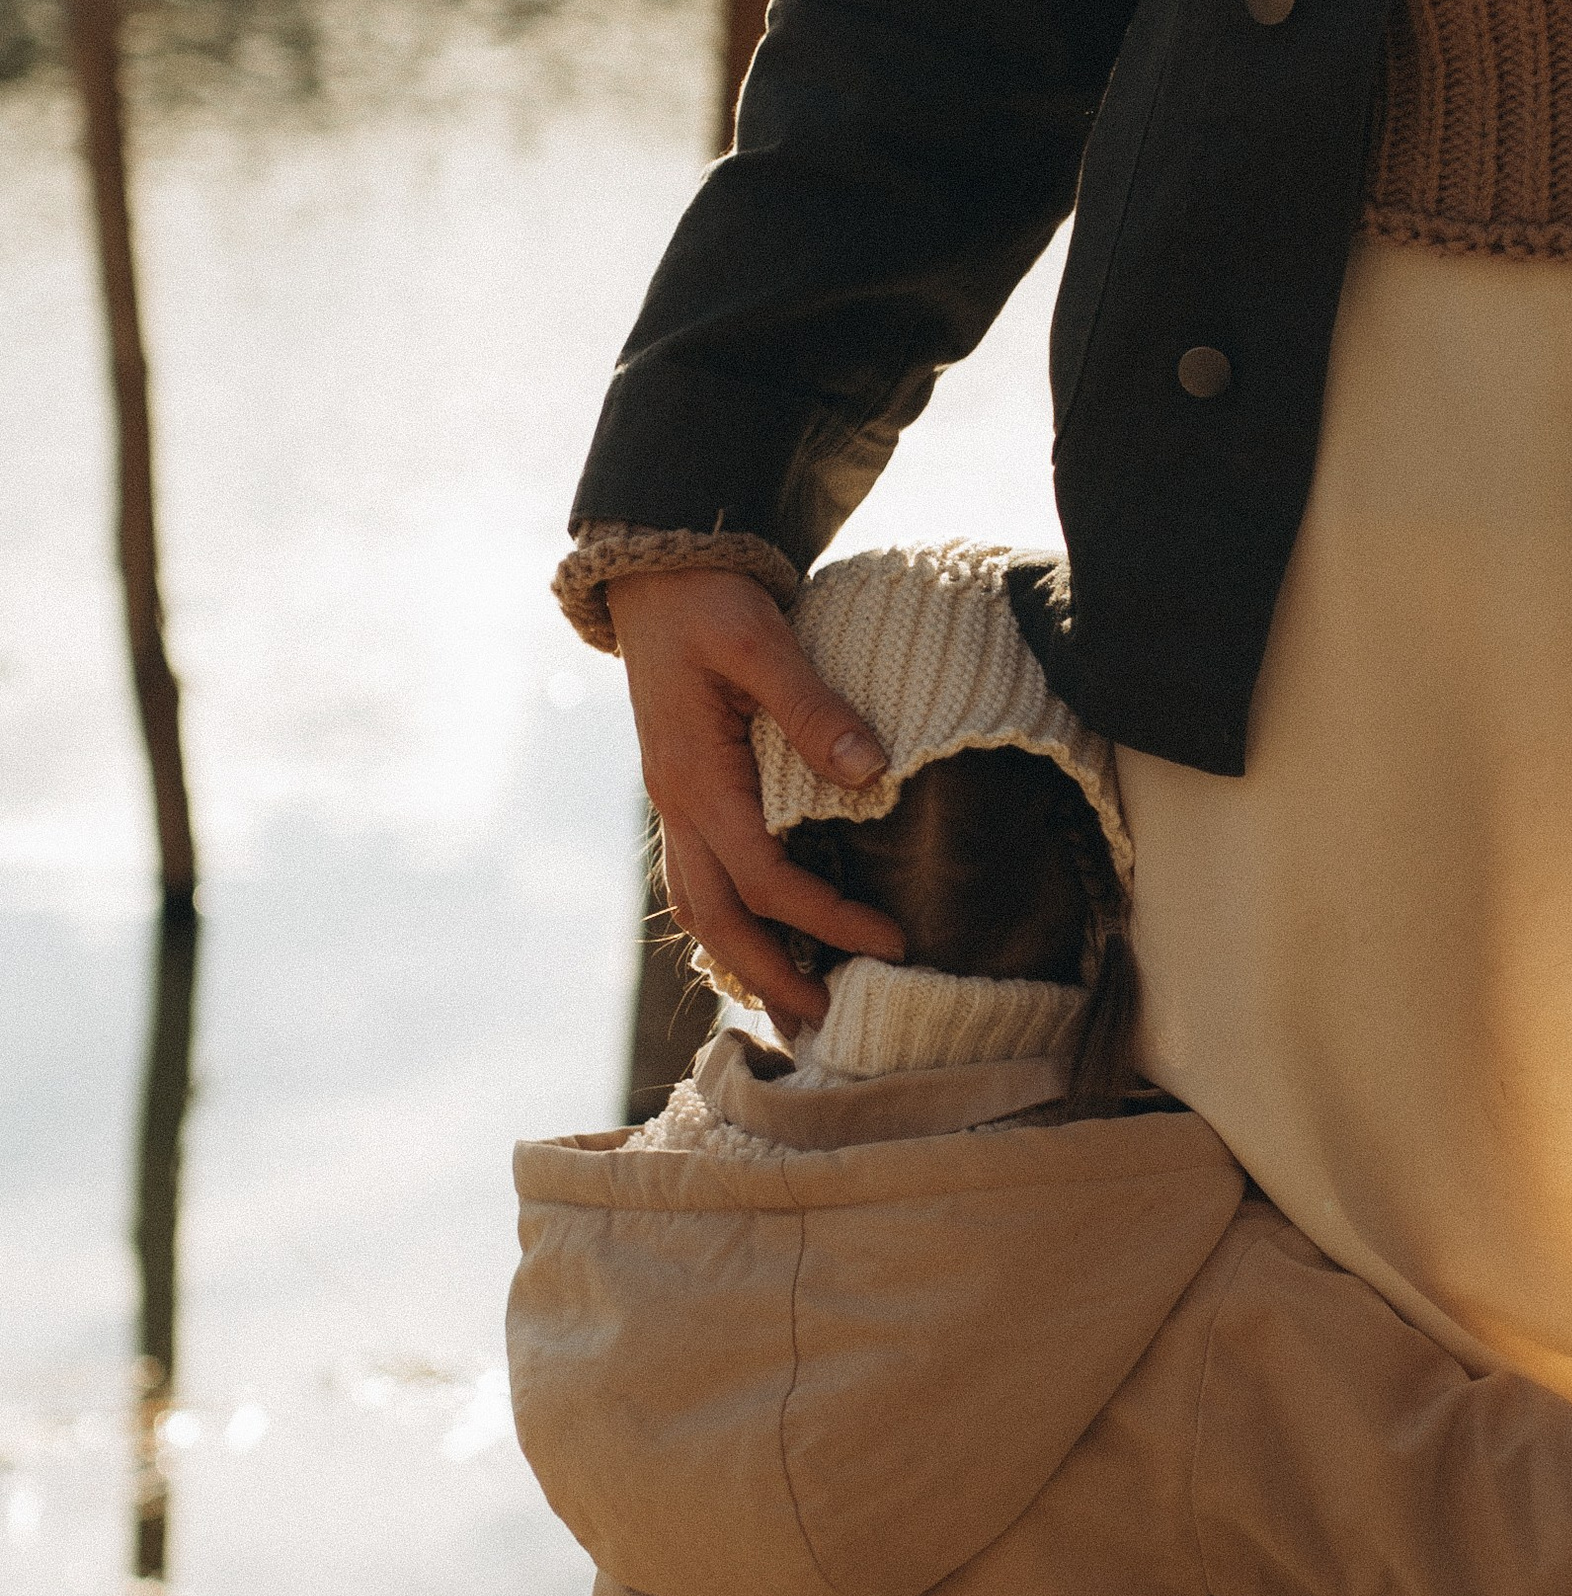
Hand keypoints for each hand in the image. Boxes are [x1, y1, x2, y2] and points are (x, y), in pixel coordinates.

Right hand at [610, 571, 904, 1029]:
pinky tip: (769, 939)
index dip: (828, 919)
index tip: (894, 941)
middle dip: (771, 977)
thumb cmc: (709, 602)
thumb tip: (869, 771)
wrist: (654, 574)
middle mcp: (677, 805)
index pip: (764, 877)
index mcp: (696, 779)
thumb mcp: (761, 641)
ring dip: (744, 962)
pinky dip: (732, 922)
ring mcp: (673, 804)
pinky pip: (699, 879)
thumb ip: (812, 707)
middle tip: (831, 1020)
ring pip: (698, 908)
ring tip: (797, 1003)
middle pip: (716, 921)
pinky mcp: (683, 794)